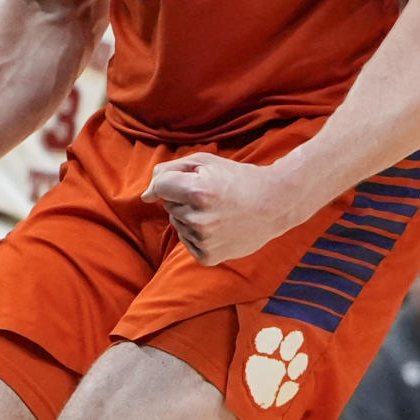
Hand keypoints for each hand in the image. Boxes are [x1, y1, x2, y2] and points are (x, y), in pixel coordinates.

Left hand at [142, 154, 294, 265]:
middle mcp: (198, 219)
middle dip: (183, 197)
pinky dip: (197, 233)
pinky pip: (187, 241)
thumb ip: (169, 172)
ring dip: (190, 215)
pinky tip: (219, 225)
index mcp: (197, 191)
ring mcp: (203, 241)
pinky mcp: (208, 257)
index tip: (182, 181)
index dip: (168, 181)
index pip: (159, 187)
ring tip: (218, 210)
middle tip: (212, 194)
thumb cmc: (237, 178)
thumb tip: (145, 196)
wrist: (274, 203)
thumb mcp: (205, 162)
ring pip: (177, 222)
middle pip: (168, 205)